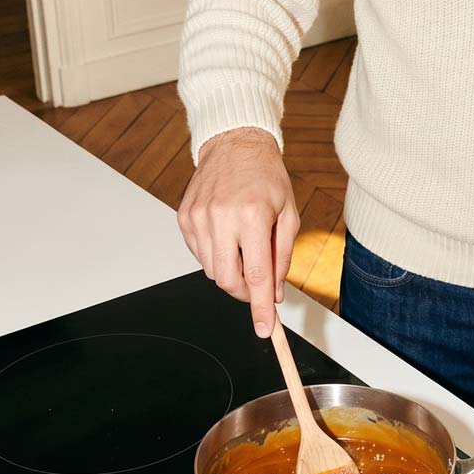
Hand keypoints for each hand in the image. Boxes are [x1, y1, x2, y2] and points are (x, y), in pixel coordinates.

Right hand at [177, 127, 299, 337]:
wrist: (235, 144)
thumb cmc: (267, 177)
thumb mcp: (289, 213)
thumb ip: (282, 256)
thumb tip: (276, 292)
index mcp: (252, 215)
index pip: (257, 274)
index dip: (261, 307)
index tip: (265, 329)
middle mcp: (221, 217)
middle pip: (228, 280)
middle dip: (245, 293)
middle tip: (260, 288)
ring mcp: (198, 218)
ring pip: (212, 271)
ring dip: (232, 272)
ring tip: (245, 247)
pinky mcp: (184, 218)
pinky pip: (199, 254)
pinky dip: (216, 256)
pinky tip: (228, 236)